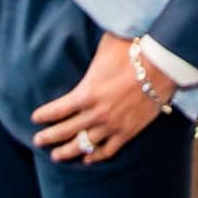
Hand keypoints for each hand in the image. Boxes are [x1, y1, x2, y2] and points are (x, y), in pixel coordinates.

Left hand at [32, 34, 166, 163]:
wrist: (162, 66)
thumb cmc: (132, 51)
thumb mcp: (104, 47)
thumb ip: (90, 54)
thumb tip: (81, 38)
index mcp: (86, 93)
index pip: (56, 110)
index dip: (44, 116)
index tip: (35, 118)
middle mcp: (96, 113)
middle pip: (65, 131)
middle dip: (49, 137)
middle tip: (38, 141)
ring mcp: (112, 125)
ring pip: (84, 145)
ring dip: (68, 152)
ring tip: (57, 156)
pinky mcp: (128, 133)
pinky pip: (108, 151)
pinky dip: (96, 157)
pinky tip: (88, 160)